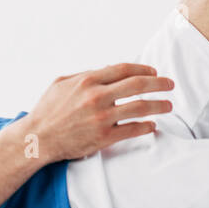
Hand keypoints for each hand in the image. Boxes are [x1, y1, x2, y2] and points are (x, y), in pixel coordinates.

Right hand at [24, 63, 173, 162]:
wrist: (37, 138)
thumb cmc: (48, 109)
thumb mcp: (62, 83)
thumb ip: (85, 75)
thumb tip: (108, 70)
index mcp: (87, 81)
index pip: (123, 70)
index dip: (143, 69)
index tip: (154, 73)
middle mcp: (96, 97)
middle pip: (137, 85)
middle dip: (158, 84)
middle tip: (170, 85)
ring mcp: (101, 118)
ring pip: (139, 108)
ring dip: (158, 105)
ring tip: (168, 105)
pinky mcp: (103, 138)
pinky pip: (132, 130)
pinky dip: (146, 127)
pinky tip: (152, 126)